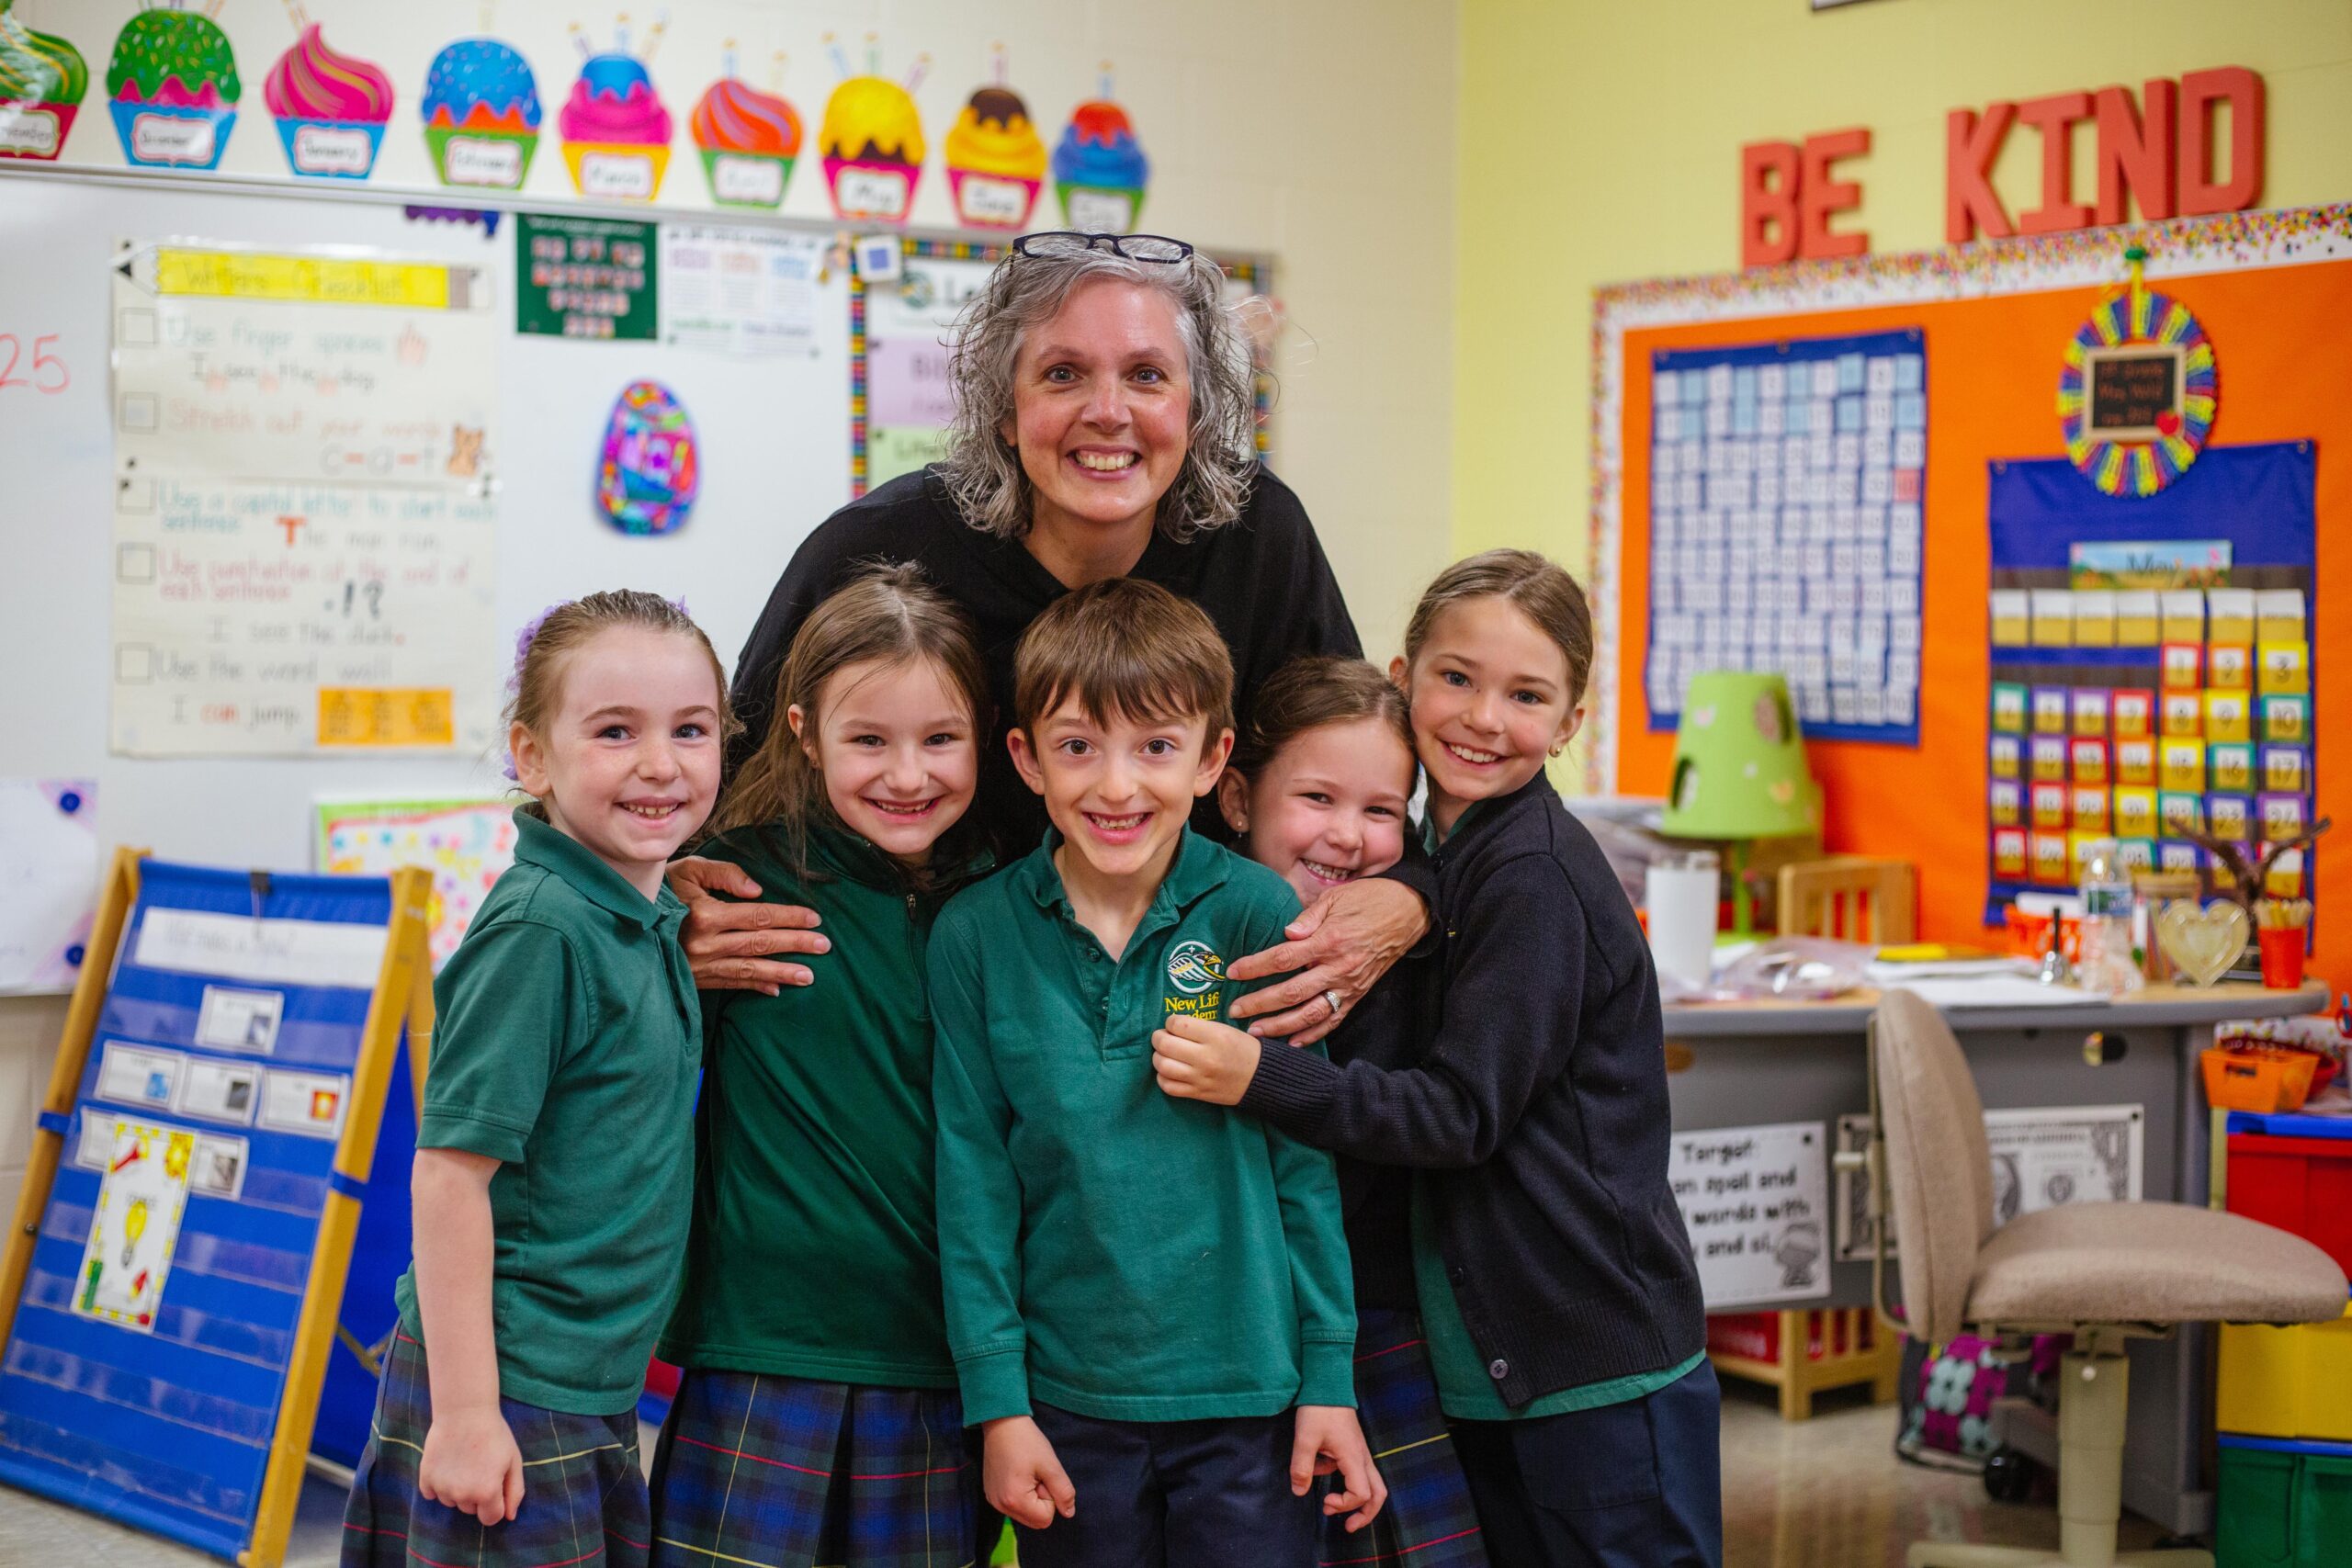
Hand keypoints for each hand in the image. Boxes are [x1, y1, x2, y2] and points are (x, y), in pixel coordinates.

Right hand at [417, 1404, 524, 1526]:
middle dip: (476, 1495)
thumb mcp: (513, 1461)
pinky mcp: (426, 1478)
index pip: (490, 1518)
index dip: (495, 1504)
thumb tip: (509, 1516)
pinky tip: (447, 1464)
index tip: (494, 1486)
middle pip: (470, 1510)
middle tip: (479, 1467)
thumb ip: (514, 1491)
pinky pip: (431, 1494)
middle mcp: (462, 1495)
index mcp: (487, 1493)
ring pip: (451, 1502)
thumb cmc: (494, 1434)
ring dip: (457, 1489)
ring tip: (464, 1462)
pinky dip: (438, 1484)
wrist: (464, 1411)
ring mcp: (442, 1487)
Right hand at [668, 856, 828, 993]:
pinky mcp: (694, 979)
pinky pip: (730, 984)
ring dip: (781, 973)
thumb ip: (724, 873)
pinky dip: (754, 987)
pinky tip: (775, 990)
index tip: (814, 919)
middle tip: (824, 946)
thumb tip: (757, 891)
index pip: (757, 916)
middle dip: (795, 945)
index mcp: (704, 914)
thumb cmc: (661, 889)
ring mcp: (699, 965)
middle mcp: (704, 943)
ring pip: (748, 970)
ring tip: (809, 976)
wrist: (625, 921)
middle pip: (759, 944)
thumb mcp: (689, 870)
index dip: (788, 917)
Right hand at [982, 1416, 1075, 1530]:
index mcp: (1015, 1500)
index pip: (1045, 1518)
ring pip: (1025, 1514)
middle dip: (1041, 1500)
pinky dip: (1020, 1494)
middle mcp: (1000, 1506)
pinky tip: (1017, 1473)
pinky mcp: (991, 1494)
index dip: (1050, 1497)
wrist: (1002, 1422)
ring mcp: (993, 1501)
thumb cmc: (1027, 1440)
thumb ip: (1063, 1492)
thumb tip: (1069, 1513)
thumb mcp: (1051, 1465)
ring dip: (1031, 1498)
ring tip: (1026, 1472)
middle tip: (1036, 1474)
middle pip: (1034, 1520)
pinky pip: (1013, 1506)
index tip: (1042, 1475)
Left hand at [1152, 1014, 1261, 1105]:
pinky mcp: (1198, 1093)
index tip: (1174, 1024)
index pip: (1177, 1025)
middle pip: (1165, 1045)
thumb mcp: (1226, 1029)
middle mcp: (1206, 1058)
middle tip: (1163, 1037)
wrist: (1260, 1078)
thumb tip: (1172, 1027)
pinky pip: (1168, 1087)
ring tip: (1164, 1054)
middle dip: (1158, 1038)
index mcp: (1215, 1037)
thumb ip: (1199, 1027)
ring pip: (1163, 1066)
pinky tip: (1168, 1071)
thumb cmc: (1243, 1049)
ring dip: (1158, 1057)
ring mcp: (1200, 1078)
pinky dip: (1162, 1077)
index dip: (1170, 1022)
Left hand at [1227, 879, 1428, 1043]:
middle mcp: (1338, 967)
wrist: (1409, 912)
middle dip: (1260, 1003)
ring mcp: (1350, 985)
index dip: (1255, 967)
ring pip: (1311, 1013)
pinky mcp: (1359, 995)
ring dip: (1281, 1026)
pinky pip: (1333, 1020)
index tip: (1232, 972)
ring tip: (1256, 1032)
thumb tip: (1287, 933)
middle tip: (1235, 1010)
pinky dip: (1313, 1034)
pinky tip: (1292, 1042)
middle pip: (1292, 992)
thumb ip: (1308, 917)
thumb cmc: (1369, 899)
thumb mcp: (1336, 897)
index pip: (1283, 958)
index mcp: (1329, 940)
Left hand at [1292, 1405, 1383, 1532]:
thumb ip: (1302, 1467)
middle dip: (1366, 1514)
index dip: (1344, 1504)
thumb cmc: (1319, 1409)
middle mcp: (1362, 1457)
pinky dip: (1341, 1479)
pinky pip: (1354, 1471)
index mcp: (1353, 1457)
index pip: (1361, 1493)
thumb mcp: (1305, 1438)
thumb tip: (1300, 1492)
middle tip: (1348, 1526)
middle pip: (1378, 1494)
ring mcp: (1360, 1452)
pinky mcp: (1353, 1448)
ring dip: (1356, 1500)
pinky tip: (1320, 1468)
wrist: (1328, 1383)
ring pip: (1371, 1483)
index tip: (1324, 1501)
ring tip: (1332, 1506)